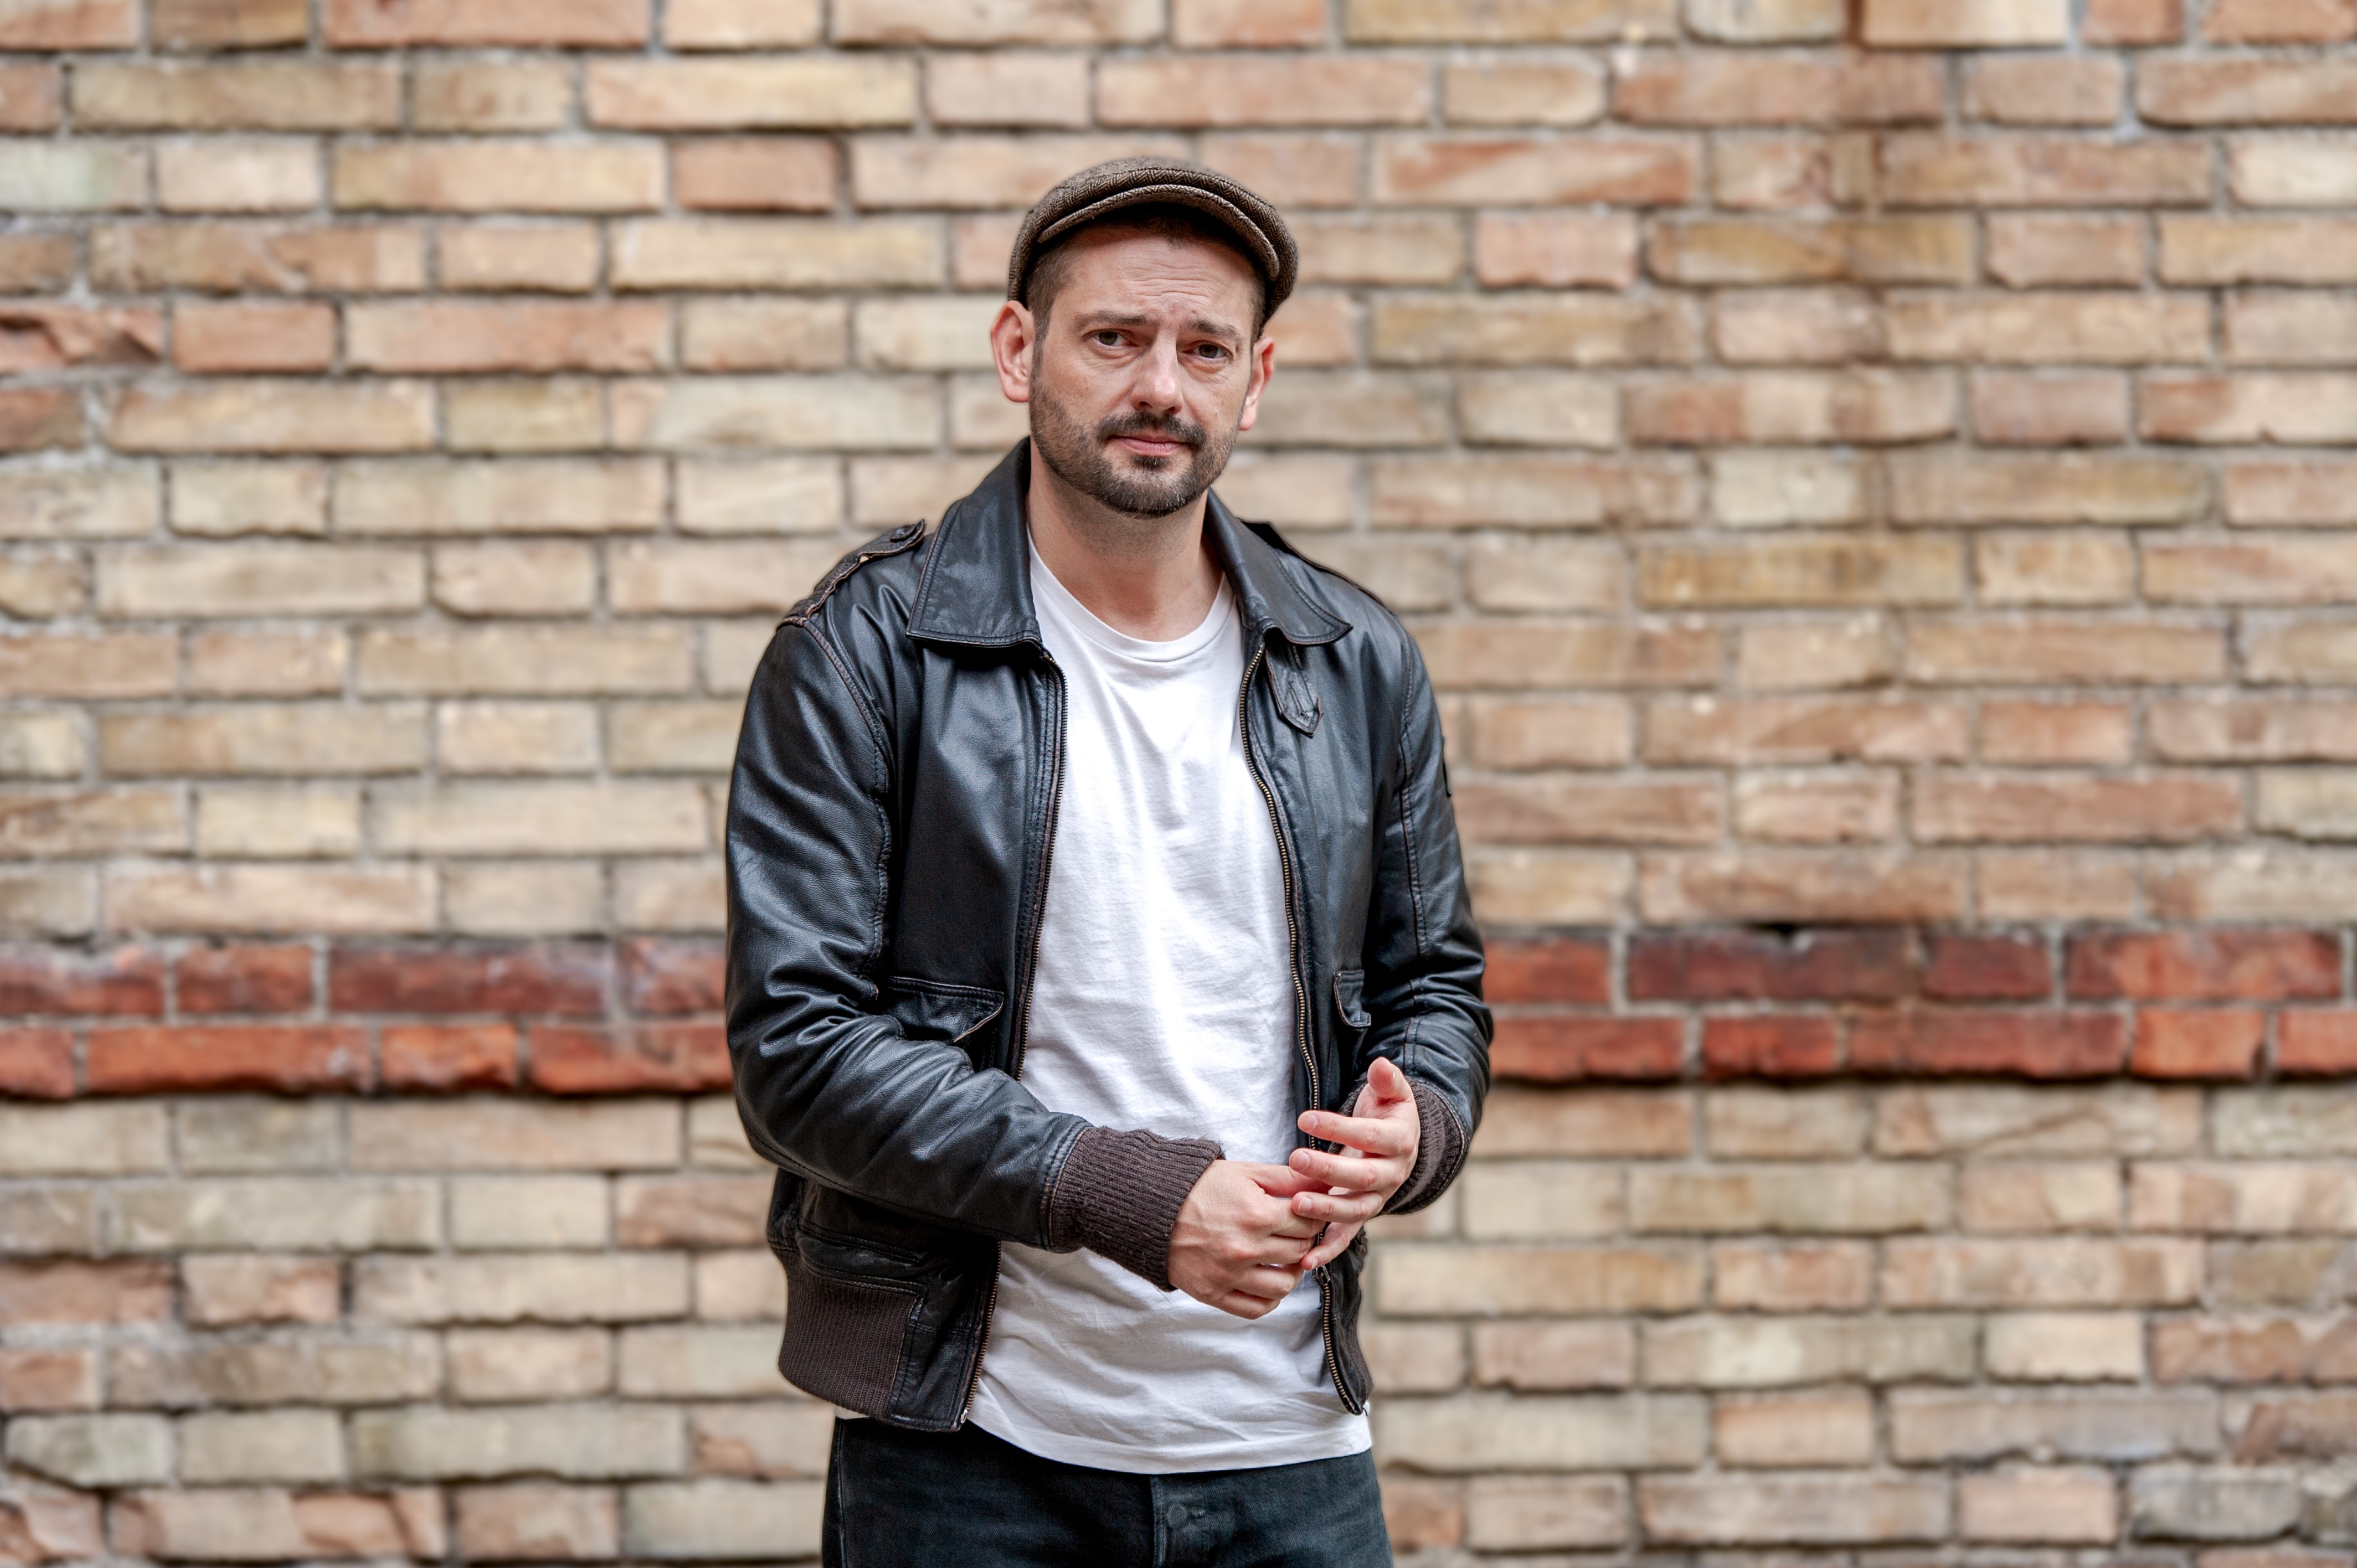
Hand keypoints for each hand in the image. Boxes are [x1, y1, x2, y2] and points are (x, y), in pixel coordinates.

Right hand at [1168, 1160, 1325, 1319]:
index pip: (1307, 1223)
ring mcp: (1228, 1275)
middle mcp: (1244, 1249)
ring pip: (1283, 1286)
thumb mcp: (1245, 1172)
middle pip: (1299, 1253)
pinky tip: (1267, 1280)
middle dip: (1304, 1241)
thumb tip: (1325, 1182)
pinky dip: (1270, 1299)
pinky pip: (1256, 1309)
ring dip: (1292, 1272)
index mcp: (1255, 1215)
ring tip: (1284, 1258)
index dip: (1313, 1216)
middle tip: (1295, 1233)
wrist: (1151, 1208)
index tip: (1306, 1213)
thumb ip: (1287, 1178)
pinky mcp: (1213, 1294)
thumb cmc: (1200, 1186)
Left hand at [1289, 1057, 1419, 1270]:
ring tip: (1295, 1204)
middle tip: (1296, 1157)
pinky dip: (1327, 1250)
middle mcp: (1392, 1174)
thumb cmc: (1387, 1113)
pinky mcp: (1361, 1216)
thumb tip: (1380, 1065)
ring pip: (1355, 1209)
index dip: (1341, 1127)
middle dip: (1329, 1169)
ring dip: (1326, 1210)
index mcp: (1399, 1142)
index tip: (1306, 1117)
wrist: (1398, 1143)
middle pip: (1363, 1176)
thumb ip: (1388, 1080)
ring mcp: (1377, 1199)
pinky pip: (1346, 1236)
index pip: (1371, 1136)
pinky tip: (1304, 1261)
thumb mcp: (1392, 1093)